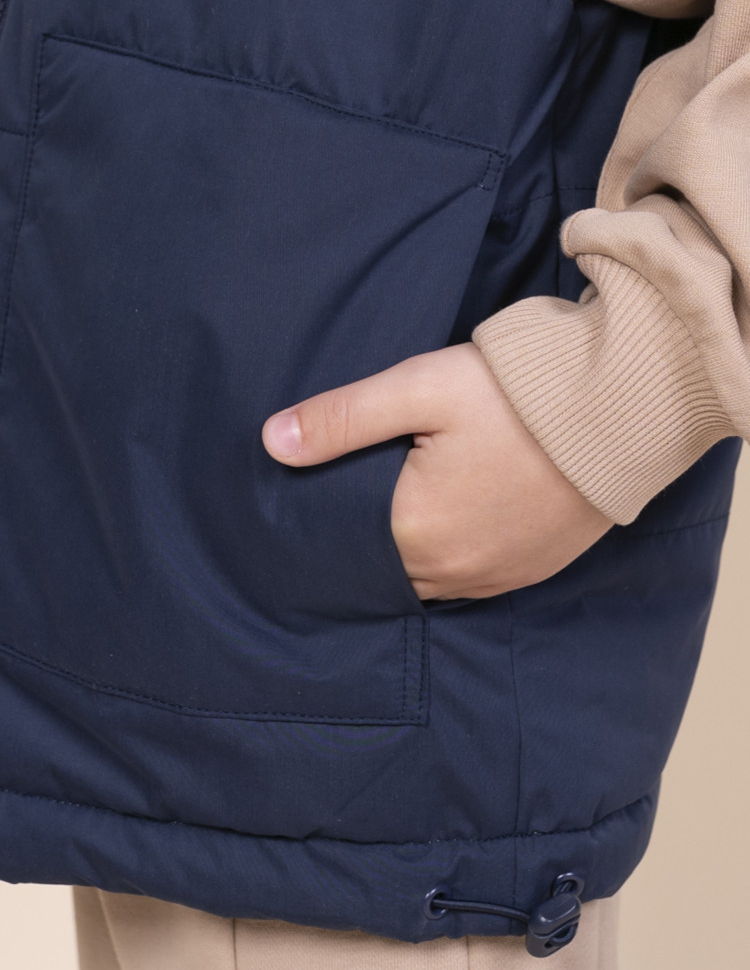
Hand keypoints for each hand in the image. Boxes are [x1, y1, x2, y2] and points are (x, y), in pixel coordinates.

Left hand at [262, 343, 611, 599]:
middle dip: (367, 542)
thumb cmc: (516, 396)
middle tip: (358, 505)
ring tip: (404, 515)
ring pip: (428, 577)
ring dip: (411, 554)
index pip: (345, 547)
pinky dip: (453, 561)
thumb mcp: (418, 389)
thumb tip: (272, 442)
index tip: (318, 504)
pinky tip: (452, 528)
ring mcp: (497, 575)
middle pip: (386, 567)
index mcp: (415, 532)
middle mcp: (452, 569)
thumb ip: (341, 418)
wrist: (620, 408)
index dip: (328, 526)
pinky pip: (474, 580)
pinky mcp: (532, 569)